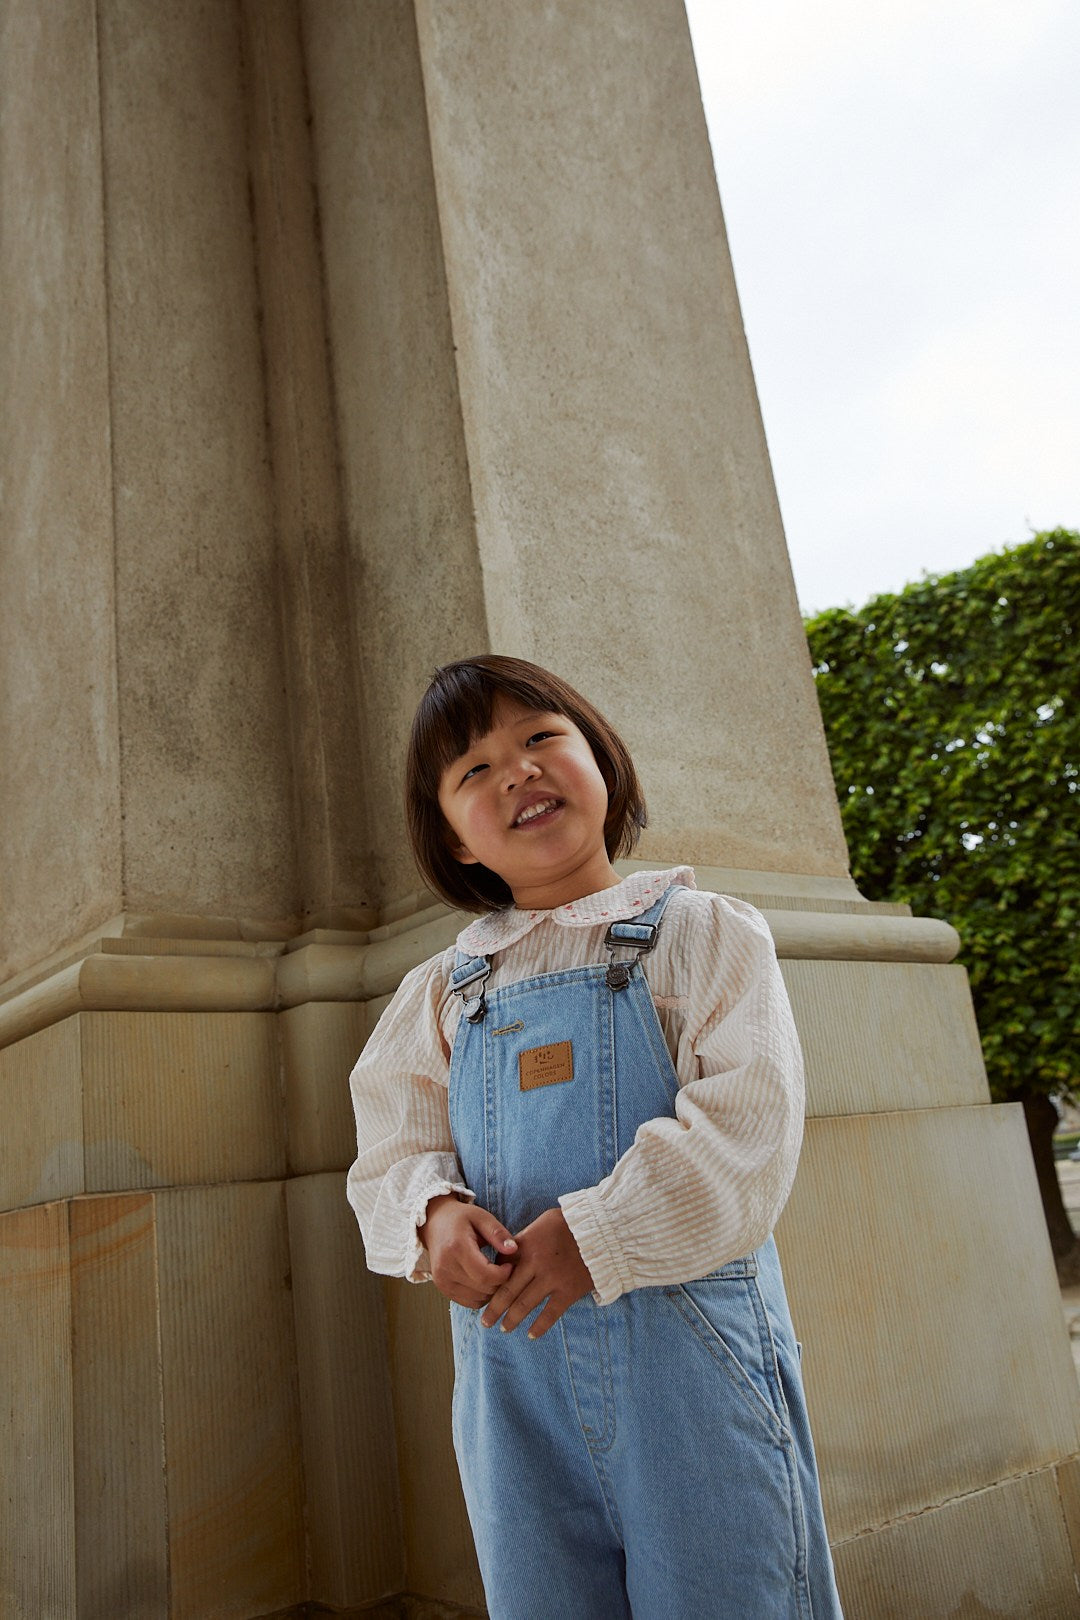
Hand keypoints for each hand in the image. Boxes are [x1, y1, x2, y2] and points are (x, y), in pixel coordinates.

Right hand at [419, 1194, 518, 1307]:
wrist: (434, 1223)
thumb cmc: (460, 1219)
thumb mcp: (481, 1217)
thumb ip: (497, 1233)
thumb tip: (513, 1249)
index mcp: (456, 1248)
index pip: (485, 1275)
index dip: (504, 1274)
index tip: (510, 1264)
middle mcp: (446, 1268)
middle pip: (483, 1289)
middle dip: (500, 1282)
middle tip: (504, 1268)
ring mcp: (442, 1281)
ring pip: (478, 1299)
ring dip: (491, 1290)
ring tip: (493, 1272)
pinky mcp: (442, 1289)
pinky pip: (469, 1302)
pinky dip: (481, 1295)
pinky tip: (483, 1279)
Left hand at [480, 1206, 593, 1339]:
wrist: (602, 1229)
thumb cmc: (569, 1223)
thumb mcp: (541, 1223)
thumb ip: (522, 1239)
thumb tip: (505, 1256)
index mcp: (525, 1245)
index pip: (500, 1268)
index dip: (490, 1283)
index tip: (485, 1294)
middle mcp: (535, 1263)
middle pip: (507, 1291)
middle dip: (494, 1309)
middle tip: (485, 1321)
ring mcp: (552, 1278)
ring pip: (524, 1305)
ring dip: (511, 1320)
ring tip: (504, 1329)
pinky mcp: (569, 1291)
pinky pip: (550, 1313)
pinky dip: (539, 1326)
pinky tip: (531, 1335)